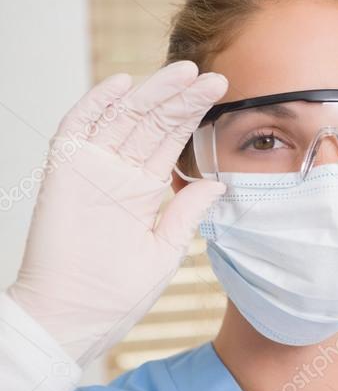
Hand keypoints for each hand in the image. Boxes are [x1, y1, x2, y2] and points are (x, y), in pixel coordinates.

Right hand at [7, 61, 227, 365]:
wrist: (74, 318)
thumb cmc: (117, 293)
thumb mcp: (166, 248)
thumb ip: (187, 211)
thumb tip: (217, 182)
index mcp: (144, 189)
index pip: (171, 139)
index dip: (193, 113)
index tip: (221, 91)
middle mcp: (119, 172)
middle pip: (152, 122)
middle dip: (181, 97)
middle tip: (212, 76)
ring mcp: (91, 168)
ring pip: (122, 117)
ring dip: (150, 93)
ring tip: (183, 72)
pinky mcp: (63, 171)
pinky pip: (77, 128)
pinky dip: (95, 105)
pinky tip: (121, 84)